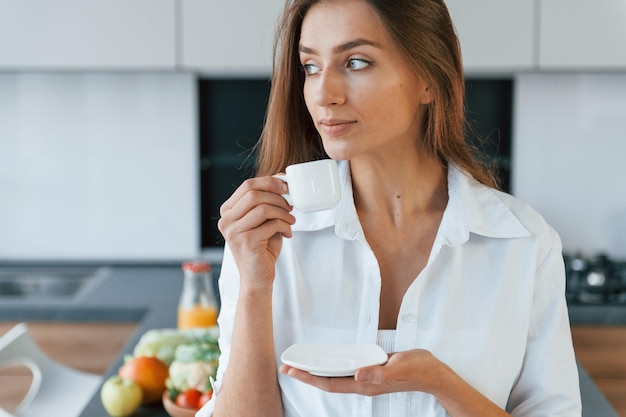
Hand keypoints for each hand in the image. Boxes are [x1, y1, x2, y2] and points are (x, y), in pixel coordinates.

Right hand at [218, 176, 294, 288]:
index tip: (286, 186)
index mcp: (228, 211)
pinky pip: (271, 224)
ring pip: (263, 207)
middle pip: (254, 193)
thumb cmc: (262, 248)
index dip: (269, 181)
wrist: (257, 278)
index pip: (247, 185)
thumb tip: (282, 179)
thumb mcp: (263, 220)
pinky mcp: (246, 242)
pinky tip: (288, 233)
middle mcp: (226, 220)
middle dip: (277, 196)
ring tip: (291, 220)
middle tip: (290, 205)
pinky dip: (285, 226)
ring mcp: (234, 231)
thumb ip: (266, 201)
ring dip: (283, 212)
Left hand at [279, 349, 441, 396]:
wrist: (433, 373)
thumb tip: (358, 375)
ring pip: (335, 376)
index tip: (293, 371)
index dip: (310, 377)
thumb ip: (379, 374)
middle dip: (306, 375)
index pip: (331, 383)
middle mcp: (363, 384)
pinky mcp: (370, 370)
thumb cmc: (418, 370)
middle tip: (286, 367)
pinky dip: (333, 364)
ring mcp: (366, 378)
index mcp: (366, 385)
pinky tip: (326, 359)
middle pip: (328, 381)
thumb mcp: (399, 369)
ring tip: (300, 363)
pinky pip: (346, 369)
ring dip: (317, 370)